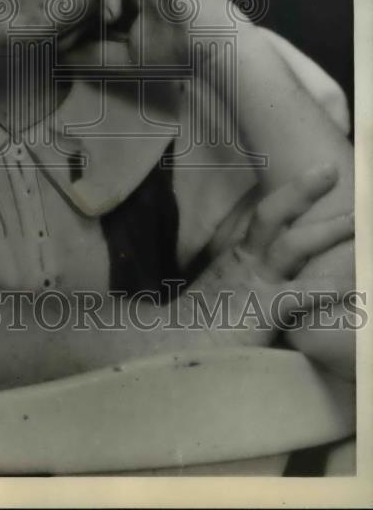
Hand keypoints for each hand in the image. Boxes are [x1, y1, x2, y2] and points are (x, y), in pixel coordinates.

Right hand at [187, 166, 353, 346]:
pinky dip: (329, 287)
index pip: (264, 218)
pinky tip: (354, 287)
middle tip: (330, 169)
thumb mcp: (218, 299)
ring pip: (292, 243)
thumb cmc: (192, 332)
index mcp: (234, 258)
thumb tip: (257, 284)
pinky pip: (302, 294)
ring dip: (326, 229)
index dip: (288, 197)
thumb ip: (237, 287)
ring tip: (357, 219)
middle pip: (272, 214)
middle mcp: (244, 262)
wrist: (167, 351)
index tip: (312, 179)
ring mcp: (253, 282)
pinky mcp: (263, 308)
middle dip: (302, 191)